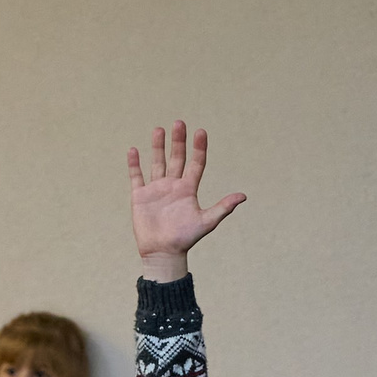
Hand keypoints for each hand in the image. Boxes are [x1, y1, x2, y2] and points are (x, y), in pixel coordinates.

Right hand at [127, 121, 244, 281]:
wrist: (163, 253)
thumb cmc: (185, 239)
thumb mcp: (206, 222)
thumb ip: (223, 207)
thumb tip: (243, 196)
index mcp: (188, 189)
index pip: (196, 164)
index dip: (199, 148)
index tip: (201, 132)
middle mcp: (173, 186)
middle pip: (177, 158)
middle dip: (178, 141)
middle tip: (179, 123)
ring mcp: (156, 189)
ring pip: (157, 163)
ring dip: (158, 147)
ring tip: (159, 129)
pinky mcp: (140, 196)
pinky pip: (137, 176)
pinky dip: (134, 164)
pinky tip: (134, 150)